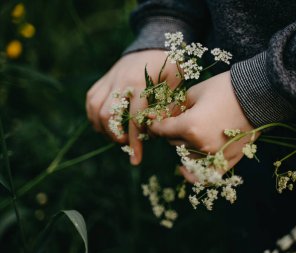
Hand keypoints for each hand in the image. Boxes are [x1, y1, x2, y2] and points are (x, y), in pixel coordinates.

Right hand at [86, 50, 178, 164]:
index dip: (135, 142)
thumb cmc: (169, 65)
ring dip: (102, 127)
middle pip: (109, 116)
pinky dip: (93, 115)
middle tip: (126, 144)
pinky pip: (91, 99)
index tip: (136, 159)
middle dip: (116, 135)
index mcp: (140, 83)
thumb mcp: (175, 84)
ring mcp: (110, 79)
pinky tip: (104, 125)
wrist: (154, 42)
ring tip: (115, 137)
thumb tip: (160, 132)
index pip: (134, 119)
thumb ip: (168, 107)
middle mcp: (120, 81)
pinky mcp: (104, 78)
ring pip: (95, 108)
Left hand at [148, 71, 259, 181]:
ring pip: (186, 155)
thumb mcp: (194, 92)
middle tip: (178, 120)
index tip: (152, 121)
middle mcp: (200, 145)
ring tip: (192, 132)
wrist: (257, 94)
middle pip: (173, 142)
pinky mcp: (227, 160)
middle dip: (171, 131)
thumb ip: (175, 108)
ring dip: (184, 145)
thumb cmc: (224, 88)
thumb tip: (163, 116)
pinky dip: (193, 174)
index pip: (161, 130)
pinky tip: (185, 170)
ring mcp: (214, 155)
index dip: (154, 124)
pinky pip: (206, 176)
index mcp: (190, 126)